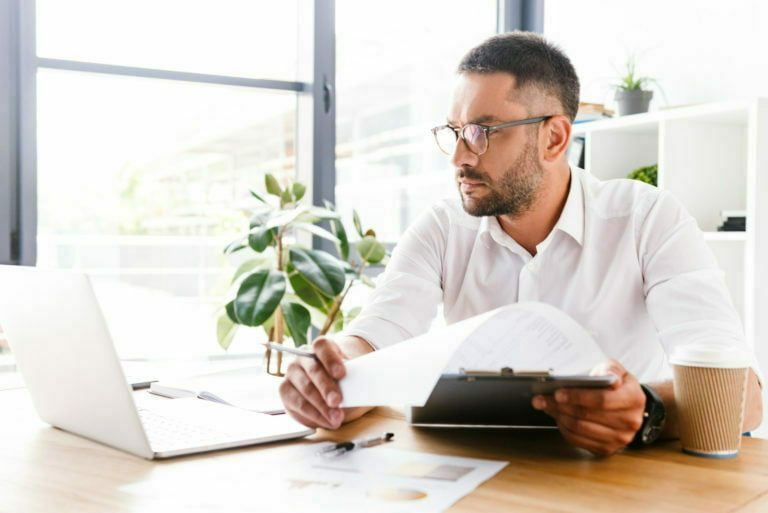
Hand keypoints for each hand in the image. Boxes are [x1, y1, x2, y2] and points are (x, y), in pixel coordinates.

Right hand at [279, 337, 347, 428]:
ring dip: (322, 406)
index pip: (322, 347)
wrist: (327, 390)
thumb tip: (359, 388)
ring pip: (306, 389)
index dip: (331, 359)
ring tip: (336, 417)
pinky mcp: (285, 391)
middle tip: (337, 402)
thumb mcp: (348, 376)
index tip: (342, 374)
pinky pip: (299, 404)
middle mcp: (303, 358)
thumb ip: (352, 379)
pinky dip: (315, 415)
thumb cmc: (340, 380)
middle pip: (314, 370)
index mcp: (320, 347)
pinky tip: (327, 421)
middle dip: (327, 388)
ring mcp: (292, 373)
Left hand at [531, 359, 645, 455]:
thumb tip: (607, 376)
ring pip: (580, 429)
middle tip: (541, 399)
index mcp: (633, 399)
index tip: (557, 393)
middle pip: (587, 415)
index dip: (577, 397)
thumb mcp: (617, 370)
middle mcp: (630, 422)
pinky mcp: (607, 449)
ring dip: (559, 417)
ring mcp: (620, 438)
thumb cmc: (618, 385)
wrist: (628, 406)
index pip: (602, 400)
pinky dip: (564, 429)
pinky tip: (557, 417)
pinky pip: (579, 441)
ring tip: (546, 406)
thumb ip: (611, 369)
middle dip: (560, 406)